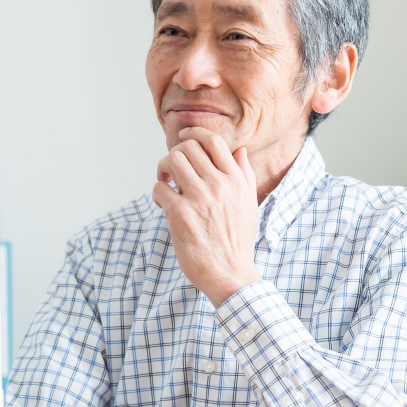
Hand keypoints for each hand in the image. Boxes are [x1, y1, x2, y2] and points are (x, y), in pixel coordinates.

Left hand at [152, 127, 262, 306]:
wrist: (230, 273)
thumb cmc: (238, 241)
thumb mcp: (249, 205)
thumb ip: (244, 175)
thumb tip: (240, 151)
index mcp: (237, 181)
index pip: (214, 142)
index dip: (195, 133)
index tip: (185, 137)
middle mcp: (219, 185)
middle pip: (188, 148)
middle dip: (175, 154)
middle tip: (172, 170)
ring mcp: (199, 199)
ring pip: (172, 161)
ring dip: (163, 168)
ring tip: (166, 182)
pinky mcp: (180, 214)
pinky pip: (159, 189)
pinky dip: (157, 194)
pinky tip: (163, 205)